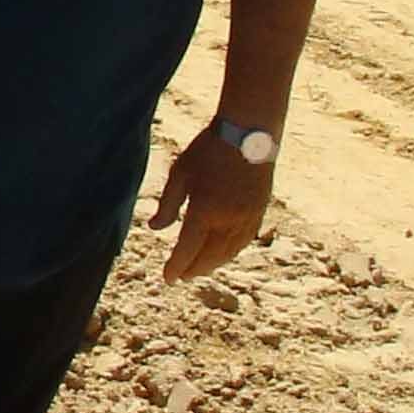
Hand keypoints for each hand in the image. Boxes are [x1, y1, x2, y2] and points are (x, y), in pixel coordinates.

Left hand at [147, 121, 276, 282]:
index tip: (167, 279)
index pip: (187, 249)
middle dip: (194, 269)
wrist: (248, 133)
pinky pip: (244, 242)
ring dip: (212, 264)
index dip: (176, 267)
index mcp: (205, 211)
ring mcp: (247, 218)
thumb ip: (168, 204)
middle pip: (209, 256)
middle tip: (181, 277)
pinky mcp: (259, 212)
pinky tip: (222, 254)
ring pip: (228, 252)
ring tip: (199, 269)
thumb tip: (154, 228)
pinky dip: (230, 253)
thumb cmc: (209, 149)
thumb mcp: (180, 173)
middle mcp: (228, 220)